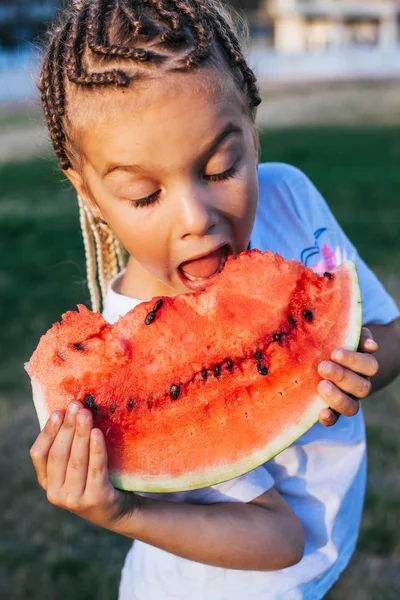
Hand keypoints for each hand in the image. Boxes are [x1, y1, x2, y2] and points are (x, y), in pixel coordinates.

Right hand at [30, 401, 137, 527]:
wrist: (120, 510)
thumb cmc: (95, 480)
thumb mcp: (76, 468)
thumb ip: (68, 448)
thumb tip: (69, 412)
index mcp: (47, 483)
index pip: (39, 455)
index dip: (47, 432)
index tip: (58, 412)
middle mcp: (56, 494)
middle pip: (59, 454)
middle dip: (67, 427)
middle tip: (76, 406)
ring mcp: (75, 500)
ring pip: (76, 460)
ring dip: (81, 433)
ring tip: (86, 413)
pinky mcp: (96, 499)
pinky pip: (96, 468)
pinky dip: (96, 449)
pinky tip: (97, 433)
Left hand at [317, 327, 378, 426]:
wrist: (320, 358)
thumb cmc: (334, 343)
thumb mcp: (346, 336)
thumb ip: (359, 337)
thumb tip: (371, 346)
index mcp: (364, 367)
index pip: (369, 366)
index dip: (354, 361)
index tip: (335, 353)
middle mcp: (359, 386)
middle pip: (362, 387)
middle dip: (342, 377)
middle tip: (322, 367)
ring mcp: (347, 400)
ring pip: (352, 407)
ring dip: (337, 398)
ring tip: (321, 386)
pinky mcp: (333, 411)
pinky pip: (335, 419)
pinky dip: (329, 418)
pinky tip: (321, 413)